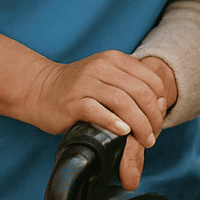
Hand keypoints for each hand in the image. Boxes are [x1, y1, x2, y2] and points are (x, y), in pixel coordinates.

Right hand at [21, 50, 168, 187]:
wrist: (40, 90)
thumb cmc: (78, 88)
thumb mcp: (106, 77)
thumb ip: (131, 85)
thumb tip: (159, 104)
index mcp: (114, 59)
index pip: (150, 79)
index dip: (160, 102)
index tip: (159, 121)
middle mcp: (101, 67)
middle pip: (139, 92)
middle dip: (152, 117)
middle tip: (153, 136)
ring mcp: (86, 83)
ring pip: (122, 102)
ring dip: (138, 124)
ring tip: (144, 140)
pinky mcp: (72, 102)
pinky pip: (97, 110)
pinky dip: (113, 122)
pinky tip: (123, 132)